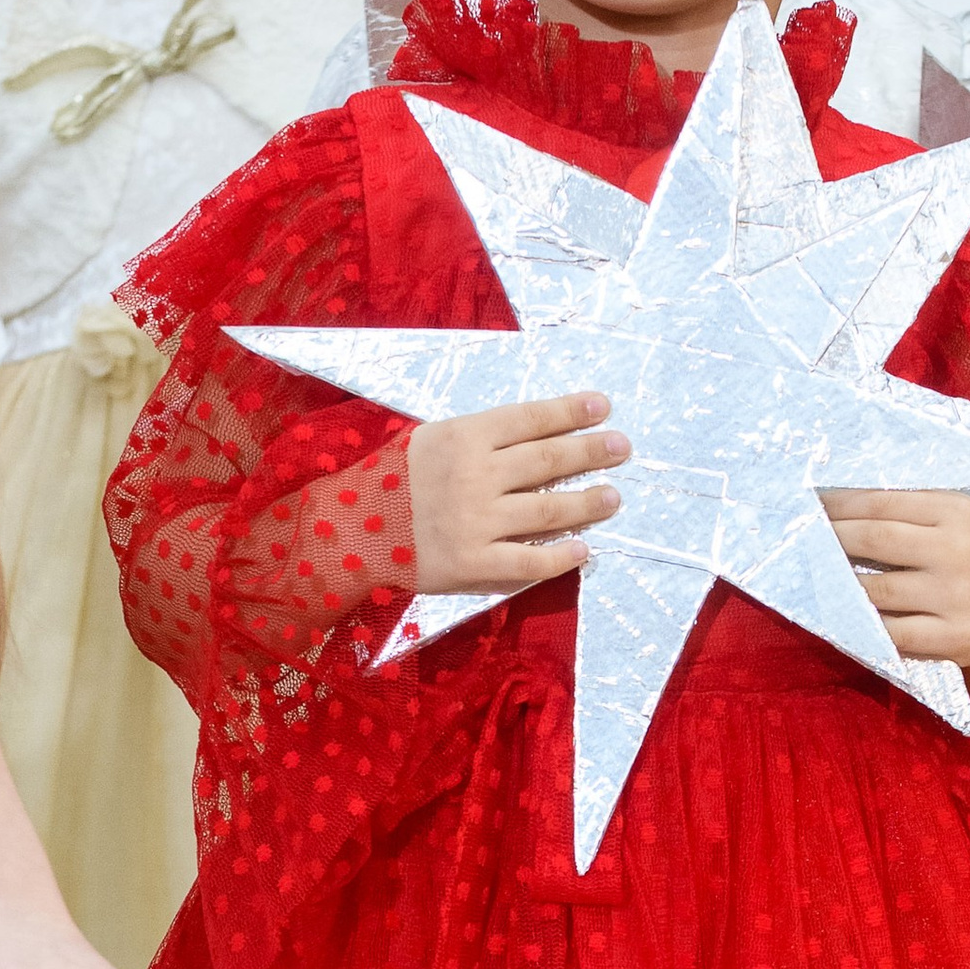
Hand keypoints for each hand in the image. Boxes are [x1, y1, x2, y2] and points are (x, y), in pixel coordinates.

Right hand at [405, 392, 628, 594]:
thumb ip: (477, 439)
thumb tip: (532, 434)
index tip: (603, 407)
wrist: (347, 529)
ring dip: (587, 502)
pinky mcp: (474, 561)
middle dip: (591, 451)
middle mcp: (477, 475)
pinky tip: (583, 550)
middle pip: (548, 460)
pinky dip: (560, 557)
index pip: (530, 419)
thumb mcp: (428, 440)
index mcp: (465, 437)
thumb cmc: (388, 480)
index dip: (570, 412)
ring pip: (548, 510)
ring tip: (613, 497)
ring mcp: (478, 520)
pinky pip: (529, 561)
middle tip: (622, 447)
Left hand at [821, 488, 969, 722]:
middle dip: (829, 538)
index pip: (883, 503)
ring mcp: (957, 598)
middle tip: (799, 538)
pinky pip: (891, 632)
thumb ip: (907, 510)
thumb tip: (834, 506)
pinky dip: (861, 623)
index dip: (838, 505)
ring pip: (876, 590)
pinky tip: (841, 613)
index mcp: (958, 513)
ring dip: (838, 584)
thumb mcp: (954, 520)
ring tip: (813, 575)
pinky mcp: (954, 638)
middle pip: (875, 541)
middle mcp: (960, 552)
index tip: (808, 504)